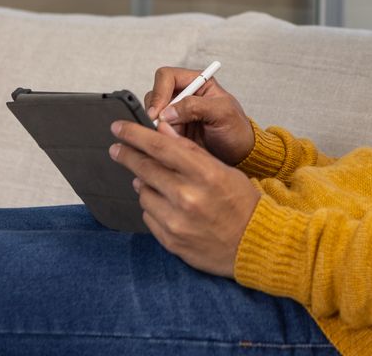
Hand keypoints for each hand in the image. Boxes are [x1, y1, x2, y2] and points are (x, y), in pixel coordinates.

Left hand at [109, 119, 260, 276]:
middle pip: (144, 169)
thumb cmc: (241, 203)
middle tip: (117, 149)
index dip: (135, 135)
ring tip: (156, 182)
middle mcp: (187, 197)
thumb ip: (190, 150)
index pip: (160, 147)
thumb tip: (162, 130)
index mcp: (204, 174)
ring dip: (144, 183)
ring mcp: (176, 221)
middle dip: (127, 155)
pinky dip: (152, 206)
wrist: (253, 244)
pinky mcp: (170, 241)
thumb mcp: (222, 169)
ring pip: (143, 193)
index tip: (119, 128)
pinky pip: (148, 216)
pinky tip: (165, 204)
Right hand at [144, 66, 255, 164]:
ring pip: (153, 114)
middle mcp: (184, 95)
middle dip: (156, 111)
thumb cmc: (236, 130)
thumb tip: (168, 111)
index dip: (160, 92)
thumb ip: (196, 106)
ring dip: (158, 126)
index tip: (158, 112)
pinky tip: (172, 143)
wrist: (238, 155)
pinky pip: (156, 131)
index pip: (168, 77)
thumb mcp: (223, 113)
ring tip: (174, 137)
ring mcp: (176, 114)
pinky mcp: (172, 130)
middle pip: (155, 94)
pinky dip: (160, 137)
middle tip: (161, 128)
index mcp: (198, 82)